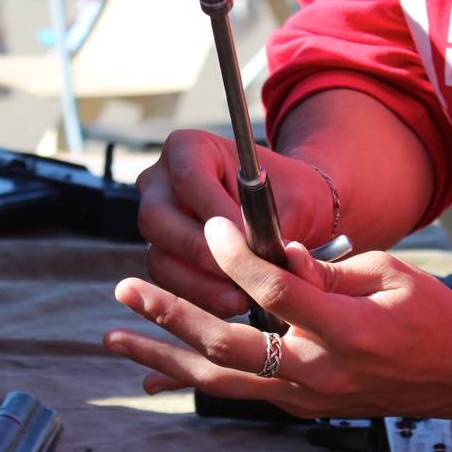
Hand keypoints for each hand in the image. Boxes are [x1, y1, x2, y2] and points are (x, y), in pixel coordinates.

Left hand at [104, 217, 451, 418]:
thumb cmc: (432, 312)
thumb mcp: (388, 274)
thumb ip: (325, 272)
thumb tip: (275, 257)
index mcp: (350, 331)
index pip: (276, 291)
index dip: (237, 256)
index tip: (212, 226)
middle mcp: (322, 373)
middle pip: (230, 345)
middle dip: (172, 315)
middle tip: (128, 288)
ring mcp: (310, 396)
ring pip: (222, 380)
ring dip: (164, 358)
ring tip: (115, 339)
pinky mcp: (304, 404)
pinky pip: (240, 392)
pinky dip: (194, 381)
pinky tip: (155, 374)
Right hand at [135, 129, 336, 318]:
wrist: (292, 211)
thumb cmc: (292, 195)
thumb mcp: (294, 200)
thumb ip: (275, 225)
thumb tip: (266, 259)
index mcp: (189, 148)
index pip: (190, 178)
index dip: (215, 213)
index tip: (247, 240)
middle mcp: (160, 181)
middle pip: (158, 219)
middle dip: (201, 253)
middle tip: (239, 277)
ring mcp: (156, 219)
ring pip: (159, 256)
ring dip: (198, 284)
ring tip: (240, 298)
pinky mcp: (162, 253)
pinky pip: (168, 280)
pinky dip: (198, 296)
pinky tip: (232, 304)